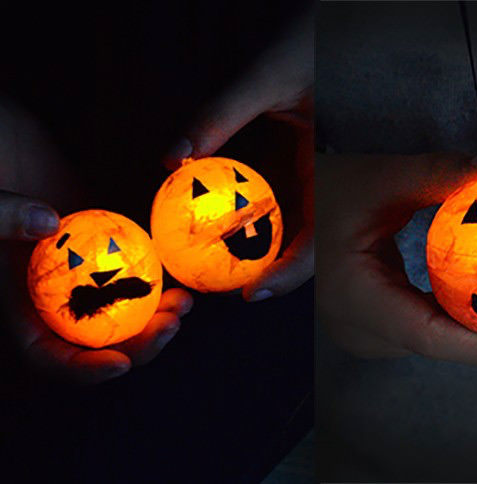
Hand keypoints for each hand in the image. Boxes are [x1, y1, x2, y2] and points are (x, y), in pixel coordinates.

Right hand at [1, 97, 191, 383]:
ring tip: (186, 303)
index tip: (120, 363)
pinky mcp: (108, 251)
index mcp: (21, 307)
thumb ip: (2, 216)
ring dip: (158, 316)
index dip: (82, 369)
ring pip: (125, 312)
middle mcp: (56, 299)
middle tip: (172, 325)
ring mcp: (85, 277)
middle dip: (139, 344)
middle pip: (99, 342)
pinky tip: (184, 275)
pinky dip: (159, 279)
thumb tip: (47, 223)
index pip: (47, 356)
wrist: (10, 149)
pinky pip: (136, 273)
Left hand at [165, 10, 313, 300]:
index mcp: (339, 171)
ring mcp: (324, 180)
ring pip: (299, 231)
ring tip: (222, 269)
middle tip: (222, 289)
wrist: (344, 30)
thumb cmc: (316, 45)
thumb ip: (221, 114)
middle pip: (309, 248)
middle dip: (270, 275)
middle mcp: (334, 184)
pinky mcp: (311, 170)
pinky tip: (233, 228)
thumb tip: (172, 159)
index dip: (290, 276)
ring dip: (265, 254)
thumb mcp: (268, 78)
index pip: (320, 241)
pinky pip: (289, 207)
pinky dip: (261, 224)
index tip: (252, 296)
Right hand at [317, 153, 476, 364]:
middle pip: (437, 345)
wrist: (292, 206)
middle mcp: (355, 329)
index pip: (431, 337)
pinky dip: (457, 319)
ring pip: (432, 342)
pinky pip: (422, 330)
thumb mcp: (381, 179)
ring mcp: (360, 332)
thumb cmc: (326, 189)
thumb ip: (441, 175)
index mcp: (353, 299)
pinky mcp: (369, 326)